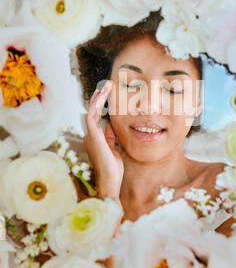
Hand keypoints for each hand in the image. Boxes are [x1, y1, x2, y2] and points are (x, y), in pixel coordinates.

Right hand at [84, 80, 123, 202]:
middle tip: (107, 84)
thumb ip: (110, 137)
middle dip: (99, 97)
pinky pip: (92, 116)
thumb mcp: (114, 149)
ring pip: (91, 110)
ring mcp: (90, 135)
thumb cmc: (113, 169)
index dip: (102, 104)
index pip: (97, 117)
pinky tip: (102, 95)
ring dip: (98, 97)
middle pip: (93, 111)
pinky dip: (96, 104)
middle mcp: (90, 135)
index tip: (109, 94)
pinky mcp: (92, 136)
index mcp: (95, 138)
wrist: (110, 182)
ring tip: (106, 85)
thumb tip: (111, 126)